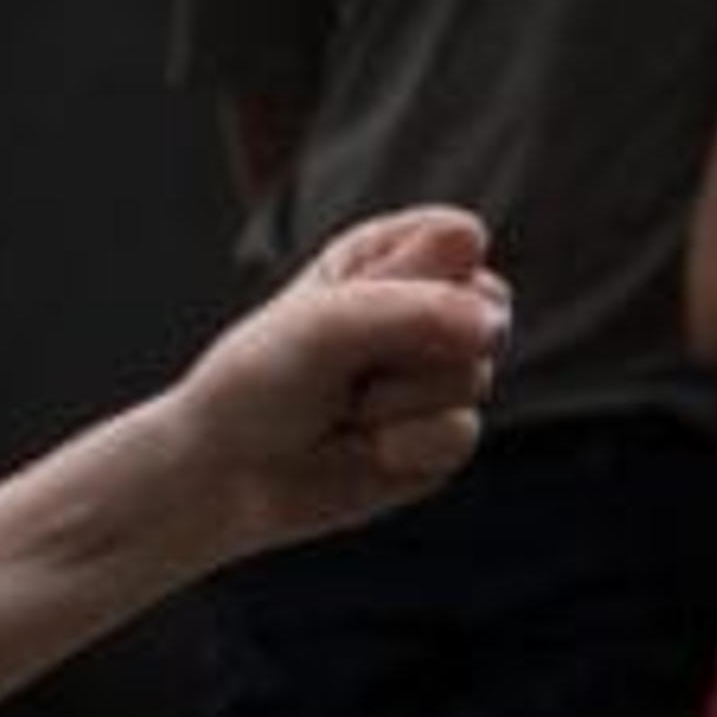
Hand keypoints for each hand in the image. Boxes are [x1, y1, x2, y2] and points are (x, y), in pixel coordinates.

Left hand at [169, 205, 510, 553]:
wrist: (223, 478)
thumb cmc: (256, 383)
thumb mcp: (321, 326)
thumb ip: (410, 308)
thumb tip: (493, 326)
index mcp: (392, 255)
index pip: (458, 238)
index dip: (409, 278)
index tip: (340, 306)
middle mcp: (428, 307)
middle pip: (482, 306)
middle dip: (403, 345)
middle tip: (337, 367)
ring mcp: (443, 372)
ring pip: (471, 374)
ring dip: (391, 402)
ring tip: (341, 410)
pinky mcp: (445, 436)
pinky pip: (461, 434)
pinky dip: (402, 448)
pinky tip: (362, 450)